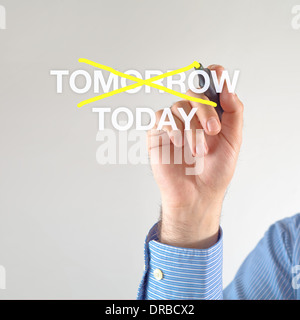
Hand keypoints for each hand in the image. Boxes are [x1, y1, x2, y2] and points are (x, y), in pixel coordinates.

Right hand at [147, 65, 243, 248]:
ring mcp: (174, 125)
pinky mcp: (158, 135)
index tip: (218, 73)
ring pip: (179, 107)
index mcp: (210, 116)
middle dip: (205, 109)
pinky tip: (179, 144)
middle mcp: (192, 117)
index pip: (209, 88)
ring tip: (198, 150)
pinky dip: (171, 127)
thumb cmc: (215, 172)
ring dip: (191, 127)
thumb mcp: (233, 142)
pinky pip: (161, 118)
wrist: (197, 195)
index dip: (213, 77)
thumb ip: (233, 114)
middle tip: (213, 130)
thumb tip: (229, 90)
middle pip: (194, 94)